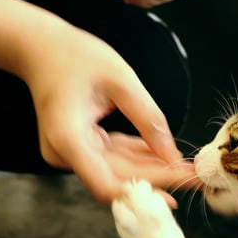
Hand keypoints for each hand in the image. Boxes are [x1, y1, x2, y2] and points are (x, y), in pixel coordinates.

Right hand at [24, 21, 197, 203]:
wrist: (40, 48)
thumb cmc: (76, 56)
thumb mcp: (121, 79)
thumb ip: (148, 119)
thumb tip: (172, 155)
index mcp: (68, 138)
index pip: (108, 184)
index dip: (146, 188)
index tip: (179, 188)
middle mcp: (63, 153)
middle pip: (117, 179)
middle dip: (158, 179)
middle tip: (196, 180)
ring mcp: (66, 153)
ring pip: (117, 170)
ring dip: (151, 169)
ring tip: (186, 169)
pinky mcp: (75, 148)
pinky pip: (110, 157)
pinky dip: (136, 156)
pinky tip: (163, 154)